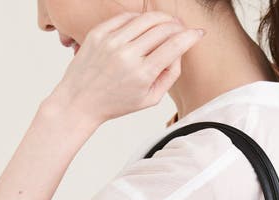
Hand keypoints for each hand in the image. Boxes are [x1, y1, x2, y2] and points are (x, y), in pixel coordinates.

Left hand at [48, 10, 204, 126]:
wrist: (80, 101)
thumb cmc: (115, 102)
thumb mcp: (149, 99)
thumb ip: (169, 76)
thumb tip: (179, 51)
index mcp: (142, 74)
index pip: (174, 46)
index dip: (190, 37)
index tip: (198, 34)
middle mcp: (127, 55)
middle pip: (163, 29)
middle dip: (178, 26)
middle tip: (182, 29)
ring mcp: (112, 42)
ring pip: (146, 19)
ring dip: (162, 18)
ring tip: (167, 23)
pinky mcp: (99, 33)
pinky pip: (126, 18)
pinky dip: (140, 19)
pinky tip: (145, 25)